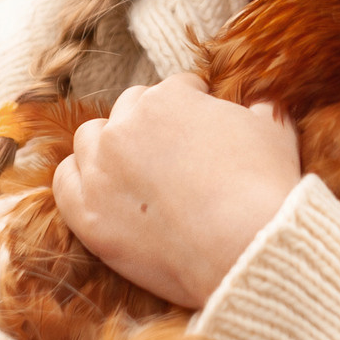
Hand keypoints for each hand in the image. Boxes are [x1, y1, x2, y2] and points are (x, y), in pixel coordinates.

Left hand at [52, 75, 301, 309]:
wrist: (248, 250)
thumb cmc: (266, 189)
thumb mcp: (275, 133)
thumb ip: (261, 110)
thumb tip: (259, 106)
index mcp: (168, 98)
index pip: (175, 89)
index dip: (193, 107)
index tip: (202, 128)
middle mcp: (126, 126)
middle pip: (130, 110)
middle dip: (150, 126)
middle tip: (171, 155)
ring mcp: (102, 170)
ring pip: (90, 139)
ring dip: (108, 147)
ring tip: (134, 170)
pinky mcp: (88, 215)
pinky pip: (65, 181)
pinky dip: (79, 179)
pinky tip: (99, 189)